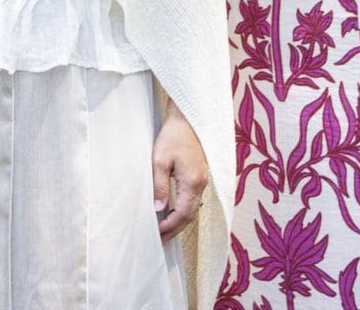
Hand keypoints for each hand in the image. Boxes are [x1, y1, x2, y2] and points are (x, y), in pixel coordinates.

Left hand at [152, 99, 208, 241]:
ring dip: (180, 221)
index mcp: (192, 182)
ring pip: (193, 208)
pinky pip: (194, 200)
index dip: (170, 226)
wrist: (186, 119)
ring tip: (165, 230)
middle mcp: (201, 185)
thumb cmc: (172, 136)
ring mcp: (202, 180)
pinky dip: (184, 210)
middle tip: (161, 240)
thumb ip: (159, 185)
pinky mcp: (200, 175)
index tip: (157, 234)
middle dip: (175, 229)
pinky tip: (174, 212)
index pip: (183, 213)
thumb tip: (159, 209)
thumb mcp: (159, 159)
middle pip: (190, 215)